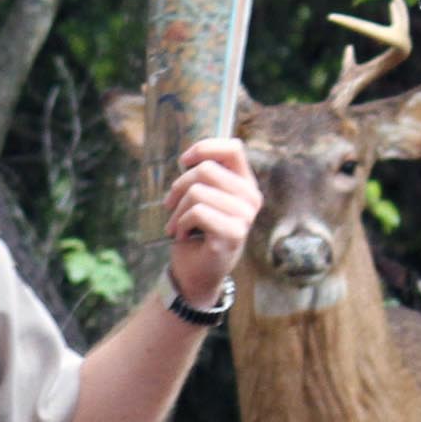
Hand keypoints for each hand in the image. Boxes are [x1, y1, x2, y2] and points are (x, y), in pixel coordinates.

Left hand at [162, 134, 258, 309]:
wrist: (196, 273)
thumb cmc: (196, 232)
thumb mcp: (202, 198)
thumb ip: (203, 176)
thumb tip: (189, 157)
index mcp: (245, 184)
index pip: (233, 148)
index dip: (204, 148)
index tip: (184, 161)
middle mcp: (251, 198)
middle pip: (206, 170)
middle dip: (178, 186)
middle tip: (170, 205)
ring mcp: (245, 217)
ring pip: (197, 191)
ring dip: (177, 209)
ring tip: (176, 224)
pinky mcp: (232, 234)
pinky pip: (197, 212)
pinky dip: (180, 223)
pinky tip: (181, 235)